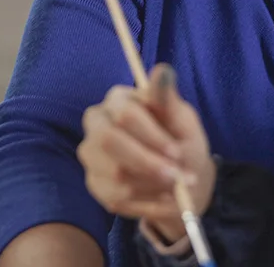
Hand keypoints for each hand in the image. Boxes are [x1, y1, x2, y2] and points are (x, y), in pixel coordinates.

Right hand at [77, 64, 215, 242]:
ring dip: (152, 185)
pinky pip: (116, 197)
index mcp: (117, 99)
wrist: (180, 177)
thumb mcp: (182, 120)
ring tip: (176, 187)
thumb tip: (163, 71)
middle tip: (177, 178)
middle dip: (147, 163)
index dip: (153, 137)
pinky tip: (163, 198)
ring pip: (114, 174)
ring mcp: (91, 154)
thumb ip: (168, 99)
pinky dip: (147, 202)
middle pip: (109, 141)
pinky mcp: (94, 183)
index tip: (178, 153)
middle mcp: (96, 123)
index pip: (125, 114)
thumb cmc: (180, 140)